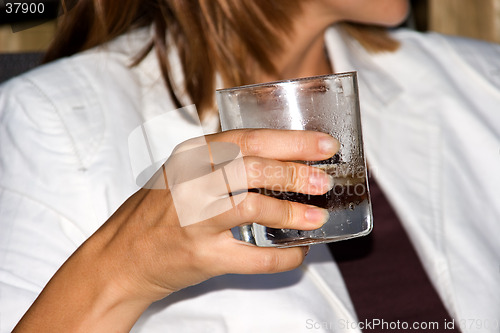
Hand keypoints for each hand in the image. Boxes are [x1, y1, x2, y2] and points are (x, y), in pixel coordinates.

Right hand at [15, 129, 338, 331]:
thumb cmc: (158, 212)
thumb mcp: (183, 174)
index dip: (291, 141)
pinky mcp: (200, 256)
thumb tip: (284, 161)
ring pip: (252, 206)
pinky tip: (298, 253)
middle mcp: (190, 183)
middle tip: (324, 180)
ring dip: (292, 211)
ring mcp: (193, 220)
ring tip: (318, 216)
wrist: (120, 258)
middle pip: (252, 168)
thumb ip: (223, 163)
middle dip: (295, 172)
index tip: (324, 144)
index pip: (247, 139)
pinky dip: (281, 257)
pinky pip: (251, 257)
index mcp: (191, 157)